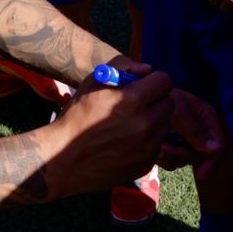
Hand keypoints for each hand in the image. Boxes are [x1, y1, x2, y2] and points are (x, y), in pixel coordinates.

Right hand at [44, 68, 174, 196]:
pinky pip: (157, 145)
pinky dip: (147, 141)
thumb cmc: (77, 116)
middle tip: (139, 105)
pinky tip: (127, 142)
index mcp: (133, 100)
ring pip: (165, 125)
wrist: (63, 159)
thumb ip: (123, 66)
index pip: (165, 81)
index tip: (144, 86)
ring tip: (130, 124)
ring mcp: (148, 147)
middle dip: (156, 100)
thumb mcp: (94, 81)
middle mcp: (146, 124)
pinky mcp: (146, 164)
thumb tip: (147, 70)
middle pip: (169, 103)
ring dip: (154, 121)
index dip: (154, 81)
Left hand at [156, 87, 224, 179]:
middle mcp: (200, 130)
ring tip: (157, 142)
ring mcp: (187, 139)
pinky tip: (155, 145)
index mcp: (206, 117)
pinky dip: (164, 157)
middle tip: (163, 148)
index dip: (211, 161)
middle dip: (182, 155)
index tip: (201, 175)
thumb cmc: (162, 98)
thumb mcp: (178, 111)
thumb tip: (216, 149)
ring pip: (186, 160)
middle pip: (202, 155)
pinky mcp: (175, 146)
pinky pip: (173, 161)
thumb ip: (195, 131)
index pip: (218, 144)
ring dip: (171, 155)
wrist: (141, 101)